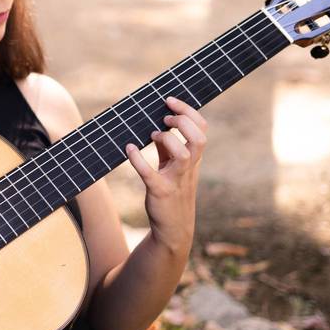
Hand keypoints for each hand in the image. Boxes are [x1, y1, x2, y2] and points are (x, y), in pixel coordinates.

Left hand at [125, 97, 207, 255]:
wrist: (173, 228)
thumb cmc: (172, 193)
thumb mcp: (172, 168)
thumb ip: (167, 148)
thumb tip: (158, 127)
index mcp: (193, 159)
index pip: (201, 129)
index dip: (188, 112)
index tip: (170, 101)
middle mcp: (189, 168)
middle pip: (199, 139)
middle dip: (183, 123)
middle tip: (165, 119)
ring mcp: (176, 180)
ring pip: (184, 155)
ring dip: (169, 140)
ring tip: (153, 134)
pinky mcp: (160, 192)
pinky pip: (150, 174)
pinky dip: (138, 160)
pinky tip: (128, 148)